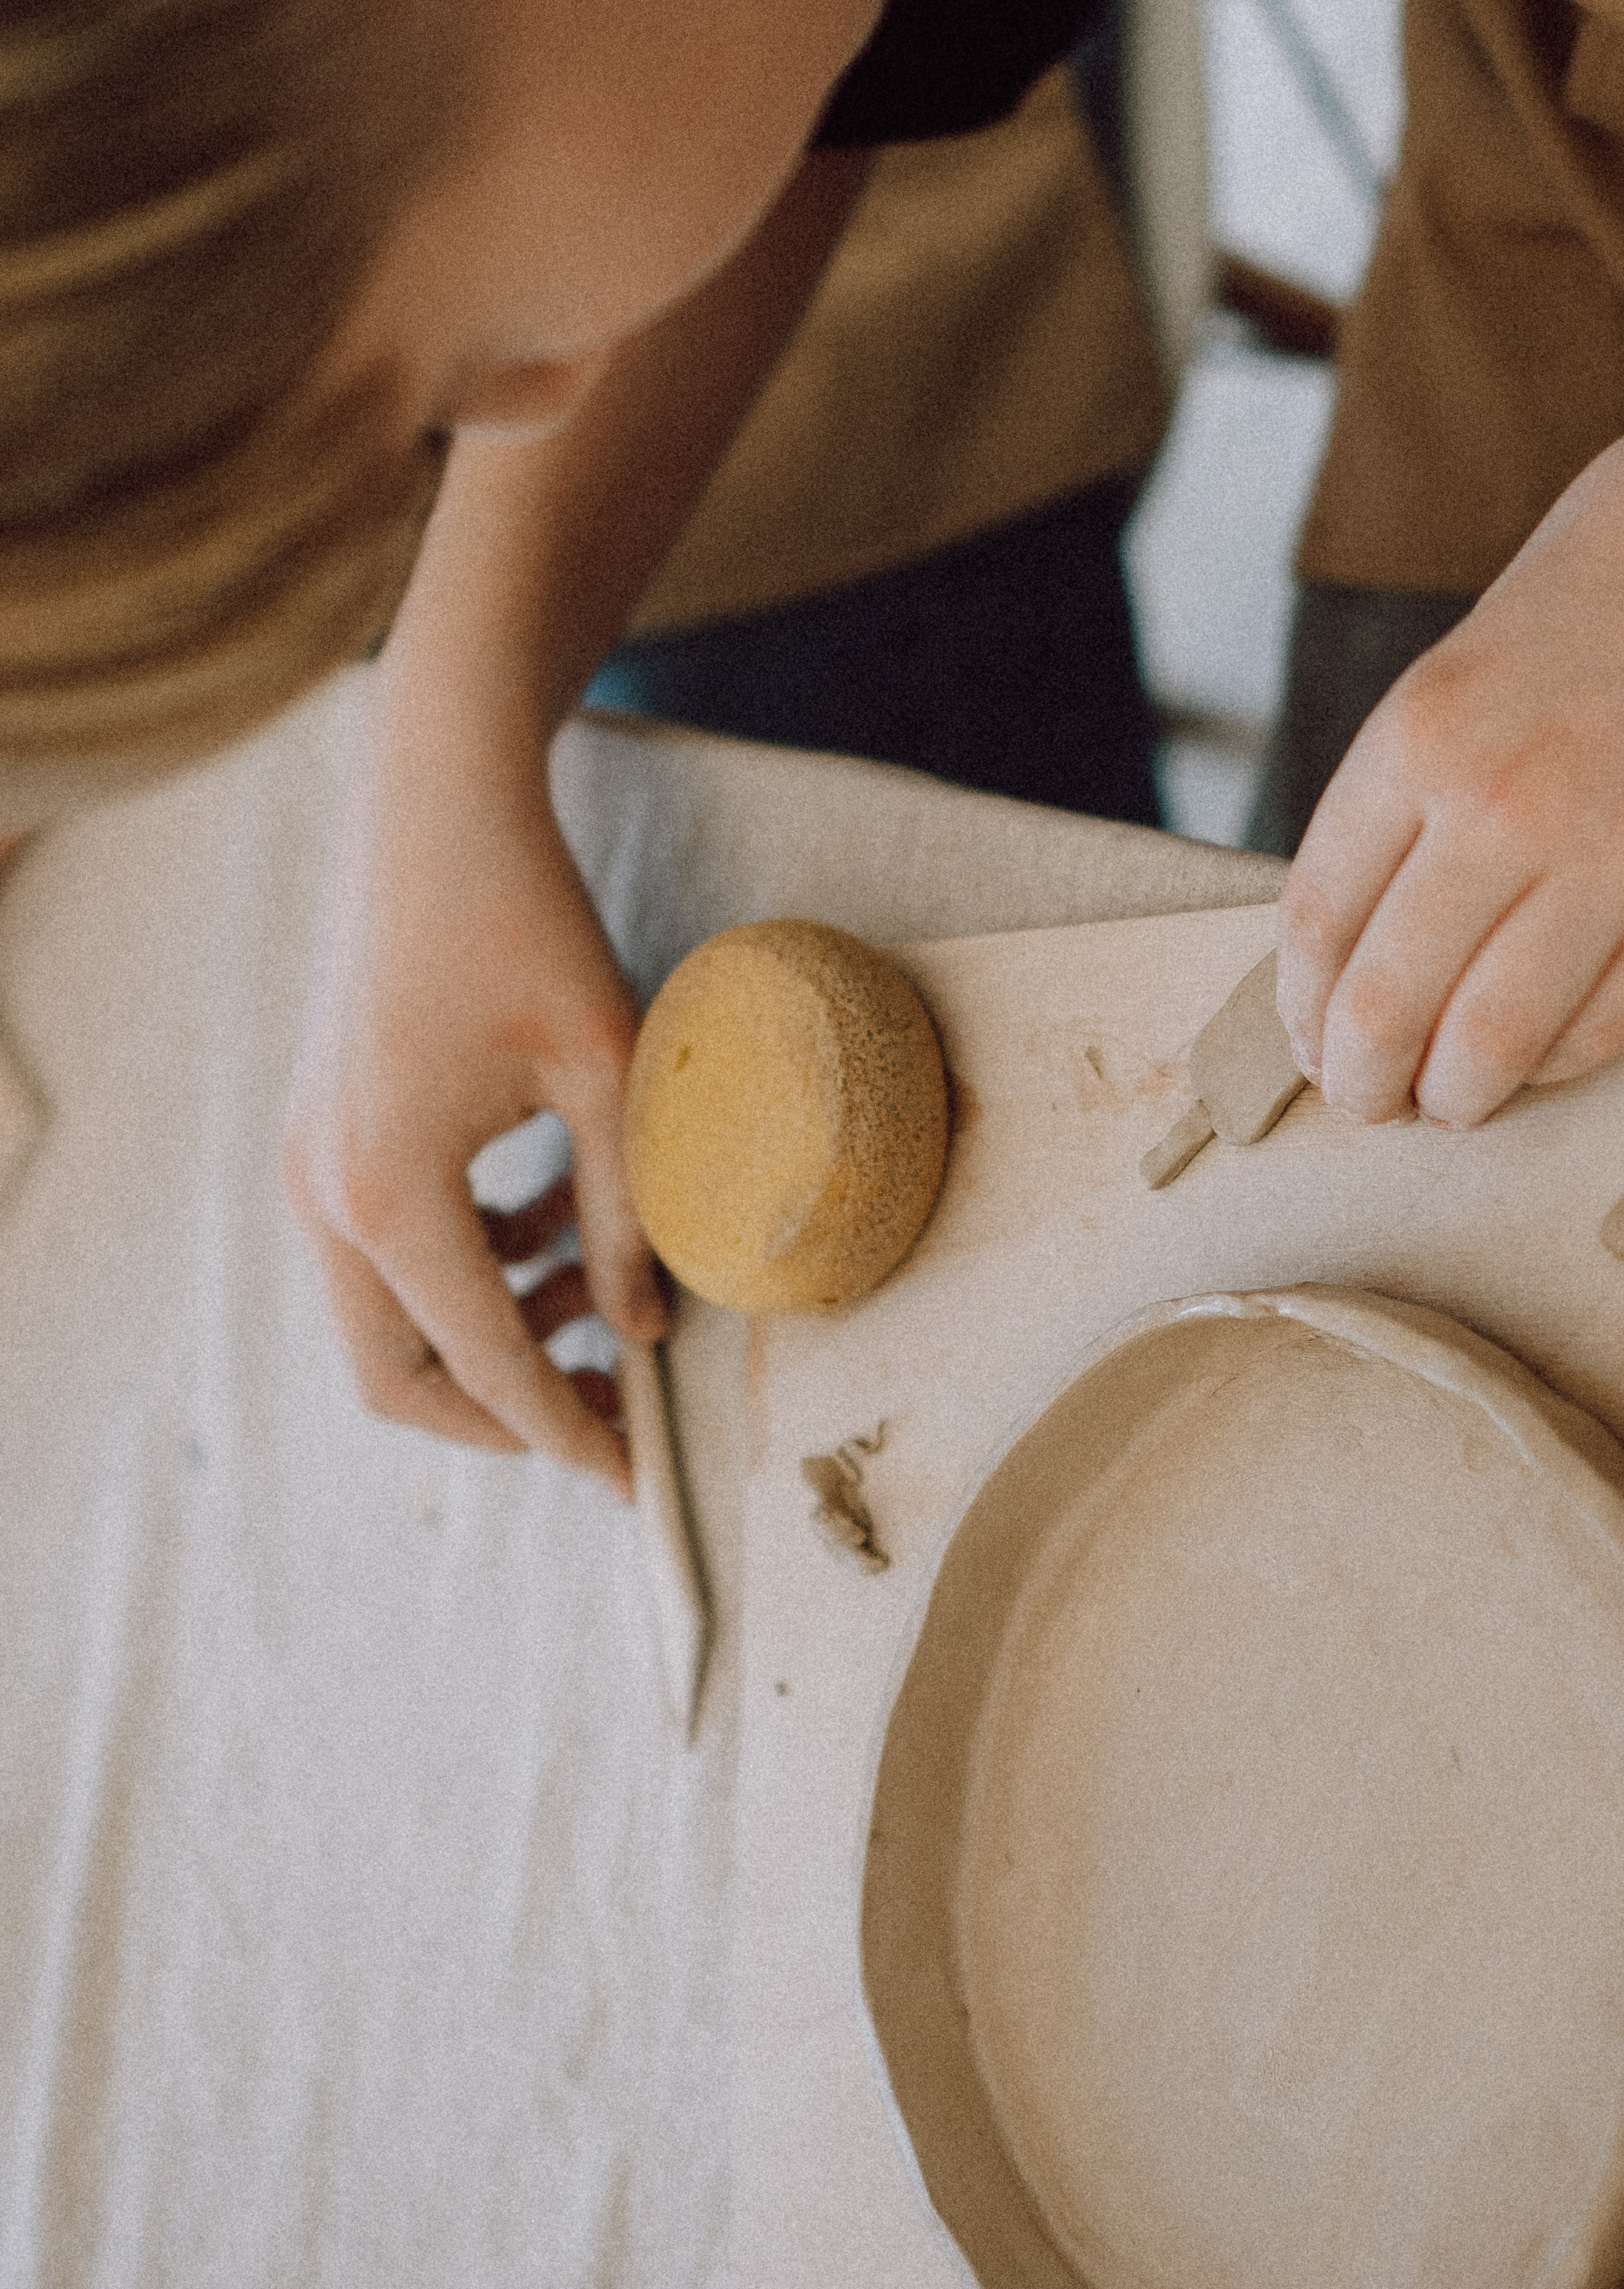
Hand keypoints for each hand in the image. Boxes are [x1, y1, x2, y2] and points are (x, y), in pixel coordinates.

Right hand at [285, 683, 665, 1489]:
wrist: (433, 807)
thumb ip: (632, 1213)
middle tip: (616, 1407)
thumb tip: (650, 1331)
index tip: (637, 1481)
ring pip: (388, 1318)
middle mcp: (325, 1193)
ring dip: (490, 1330)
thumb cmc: (529, 921)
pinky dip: (464, 1267)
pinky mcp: (321, 1132)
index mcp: (392, 1194)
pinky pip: (383, 1250)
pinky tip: (554, 1223)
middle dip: (508, 1410)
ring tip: (603, 1289)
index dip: (569, 1432)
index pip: (486, 1365)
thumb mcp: (614, 1072)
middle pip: (402, 1376)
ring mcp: (309, 1163)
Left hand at [1276, 275, 1623, 1129]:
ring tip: (1446, 1103)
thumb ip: (1423, 775)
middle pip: (1385, 1003)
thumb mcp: (1479, 645)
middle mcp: (1503, 805)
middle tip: (1363, 1100)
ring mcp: (1618, 857)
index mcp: (1422, 730)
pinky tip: (1544, 1056)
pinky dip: (1562, 1061)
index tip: (1308, 1037)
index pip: (1316, 917)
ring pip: (1493, 1044)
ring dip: (1454, 1097)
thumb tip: (1375, 908)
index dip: (1301, 1005)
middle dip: (1360, 1078)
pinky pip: (1609, 1026)